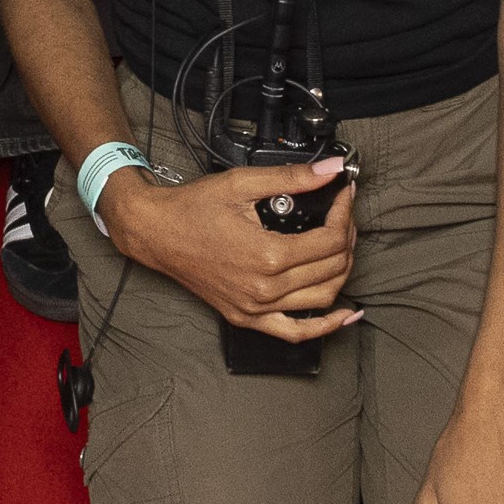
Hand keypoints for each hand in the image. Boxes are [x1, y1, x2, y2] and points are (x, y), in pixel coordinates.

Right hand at [96, 154, 359, 337]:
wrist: (156, 233)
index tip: (343, 195)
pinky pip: (296, 333)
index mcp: (267, 256)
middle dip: (346, 237)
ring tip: (341, 246)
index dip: (344, 213)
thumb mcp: (242, 184)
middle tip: (343, 214)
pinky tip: (346, 314)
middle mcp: (265, 289)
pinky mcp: (247, 318)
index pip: (330, 240)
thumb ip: (291, 178)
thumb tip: (330, 170)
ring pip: (323, 298)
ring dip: (341, 271)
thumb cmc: (193, 208)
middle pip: (332, 268)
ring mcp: (256, 309)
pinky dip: (326, 326)